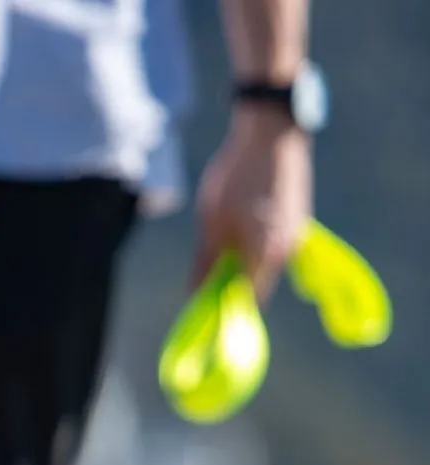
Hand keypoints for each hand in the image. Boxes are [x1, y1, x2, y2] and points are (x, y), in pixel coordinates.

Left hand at [193, 106, 313, 298]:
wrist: (272, 128)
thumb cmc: (237, 175)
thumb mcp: (211, 222)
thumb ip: (205, 262)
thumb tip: (195, 295)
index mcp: (266, 256)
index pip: (246, 300)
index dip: (224, 308)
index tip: (202, 308)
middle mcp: (287, 250)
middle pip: (256, 284)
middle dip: (230, 286)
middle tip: (204, 276)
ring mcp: (296, 232)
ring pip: (263, 263)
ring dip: (240, 263)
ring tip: (217, 244)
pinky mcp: (297, 217)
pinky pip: (271, 245)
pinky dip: (251, 247)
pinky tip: (234, 228)